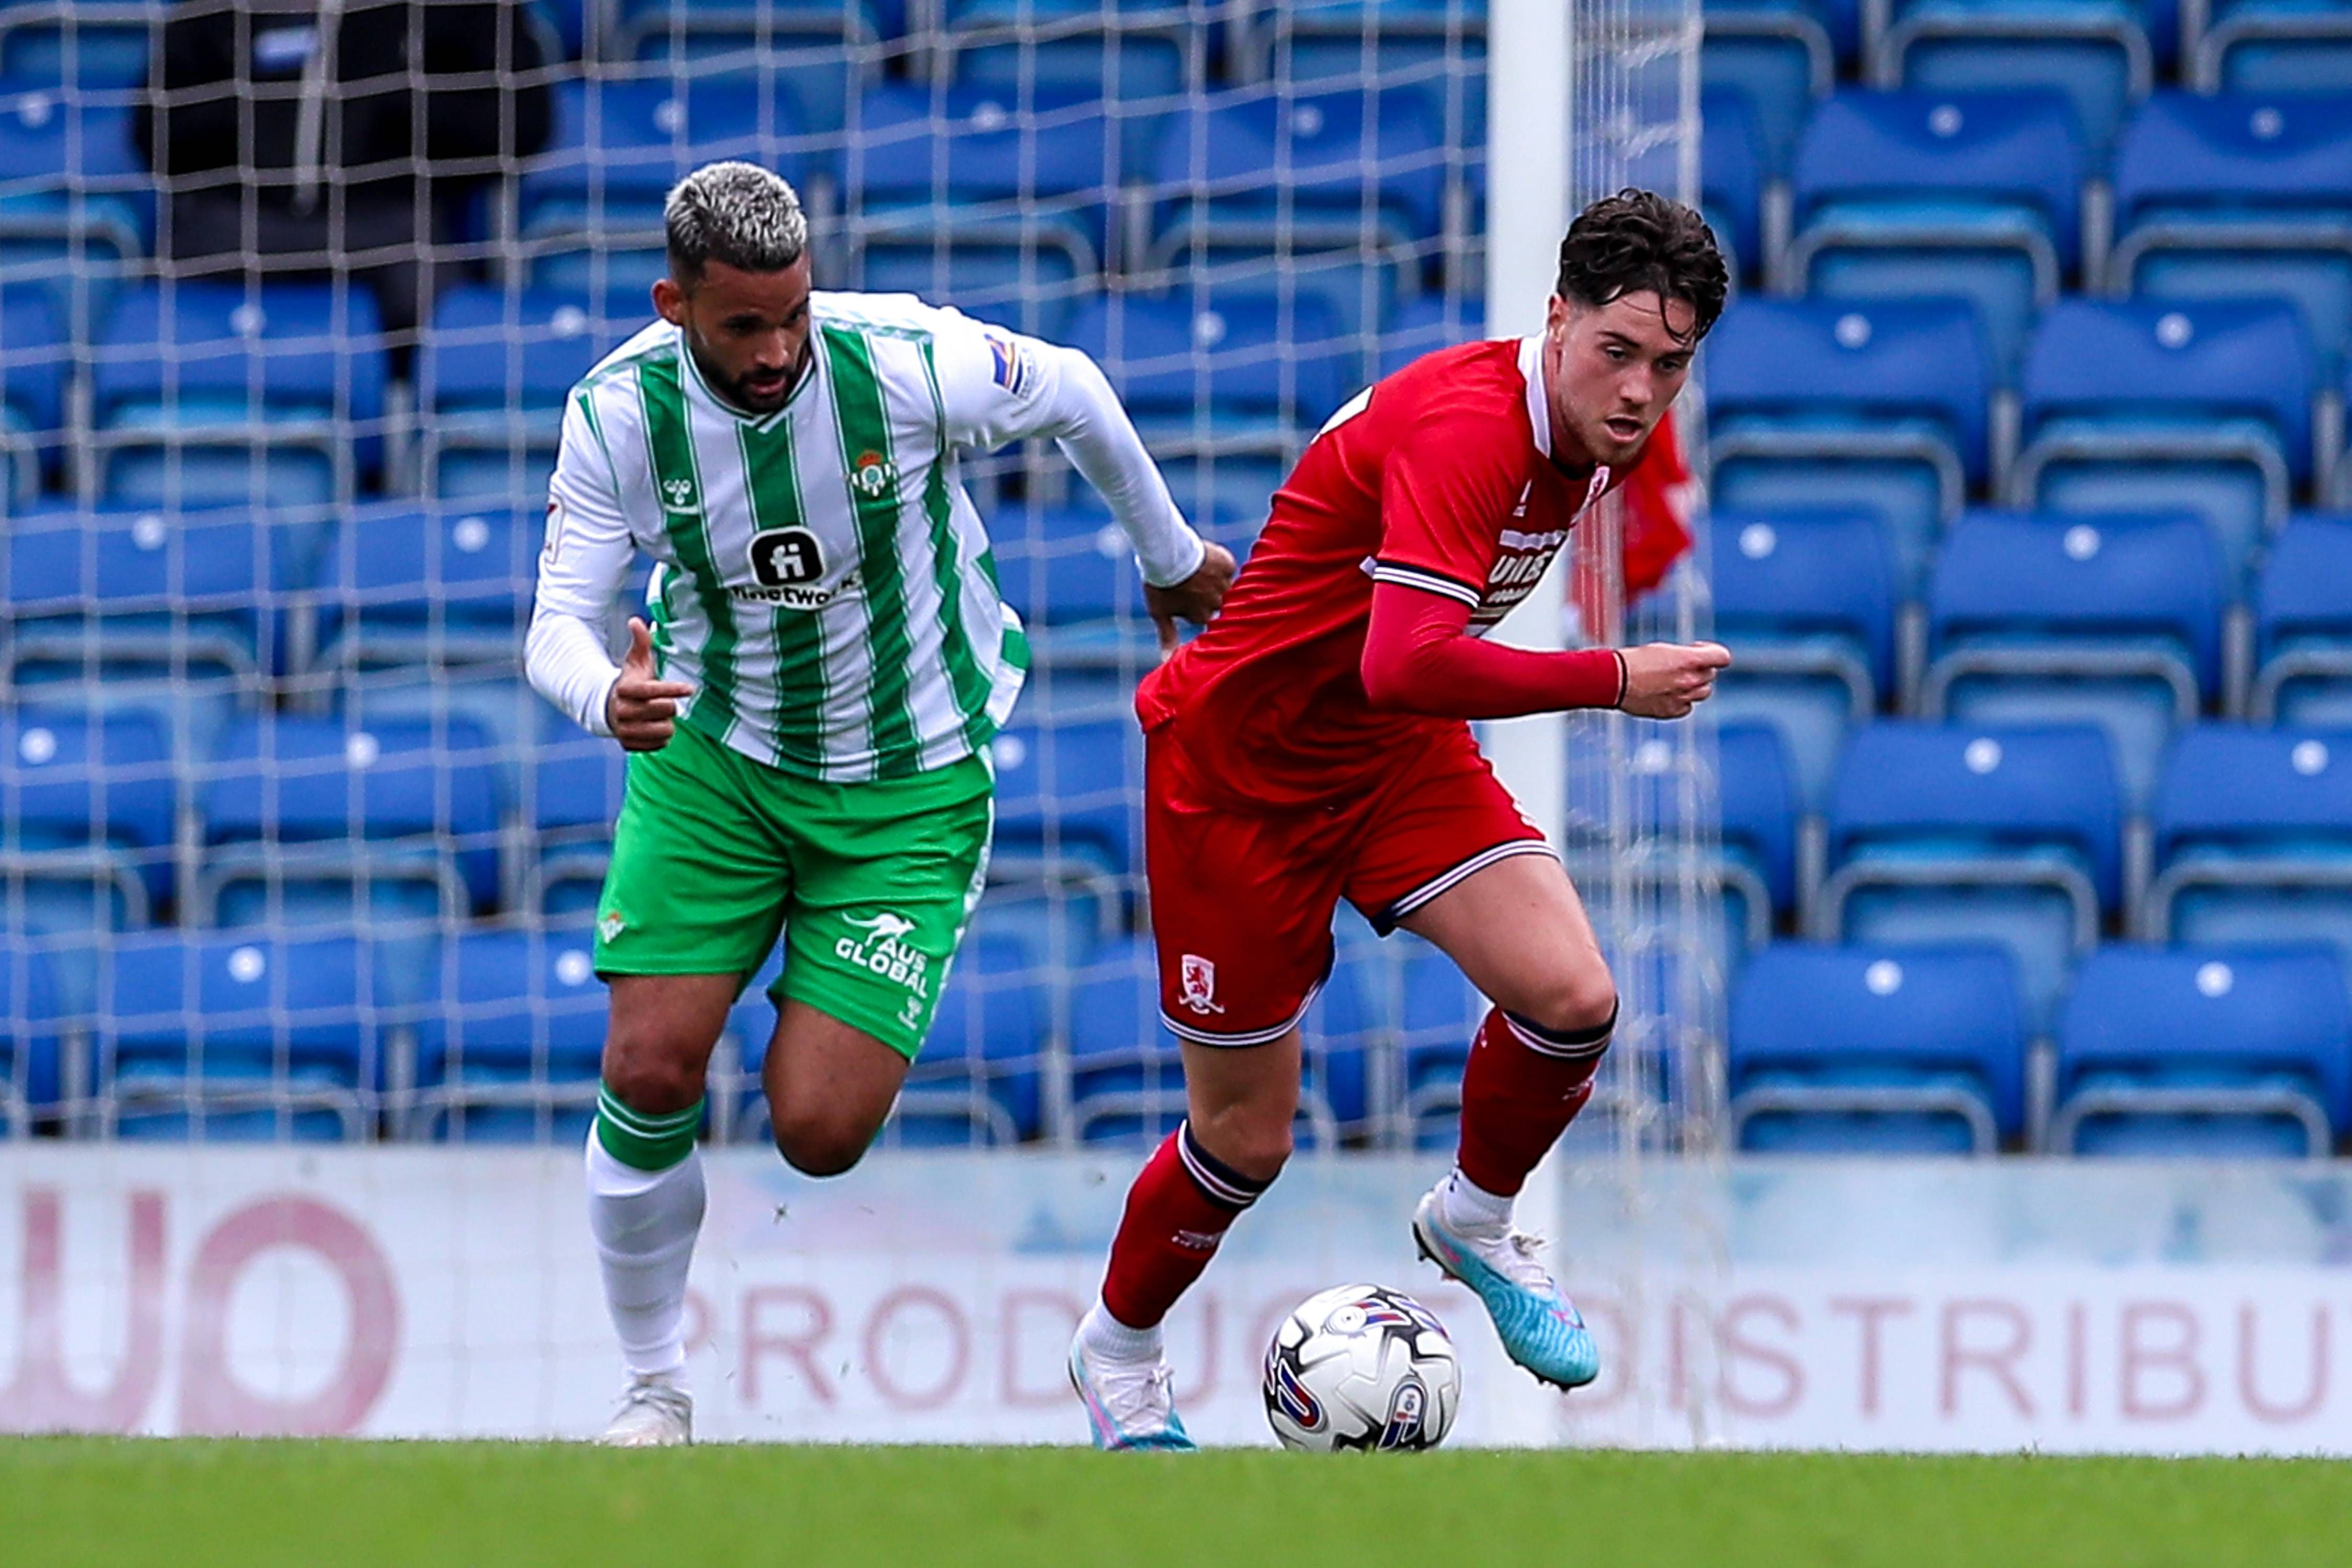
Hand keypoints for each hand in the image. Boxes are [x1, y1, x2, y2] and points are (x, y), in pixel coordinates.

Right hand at [605, 618, 696, 751]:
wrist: (611, 709)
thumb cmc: (631, 682)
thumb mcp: (635, 661)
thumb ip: (640, 642)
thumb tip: (636, 620)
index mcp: (624, 690)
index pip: (652, 691)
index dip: (673, 689)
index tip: (690, 689)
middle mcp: (622, 711)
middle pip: (664, 710)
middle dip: (671, 705)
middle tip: (667, 702)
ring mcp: (624, 730)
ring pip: (664, 730)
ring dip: (668, 723)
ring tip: (660, 717)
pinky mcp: (628, 745)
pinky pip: (659, 744)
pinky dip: (662, 738)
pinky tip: (655, 728)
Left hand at [1143, 541, 1238, 659]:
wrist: (1165, 553)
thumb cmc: (1160, 584)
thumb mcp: (1159, 612)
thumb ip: (1167, 636)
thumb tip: (1166, 661)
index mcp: (1202, 616)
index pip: (1204, 617)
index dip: (1195, 608)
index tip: (1188, 600)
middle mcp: (1217, 602)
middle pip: (1218, 603)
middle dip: (1209, 596)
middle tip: (1194, 585)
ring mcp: (1224, 583)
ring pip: (1226, 586)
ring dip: (1214, 581)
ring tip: (1199, 572)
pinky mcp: (1227, 564)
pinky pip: (1228, 567)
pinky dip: (1219, 565)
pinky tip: (1206, 561)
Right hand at [1617, 641, 1731, 718]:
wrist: (1613, 680)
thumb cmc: (1634, 661)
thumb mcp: (1663, 649)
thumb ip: (1686, 656)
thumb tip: (1697, 660)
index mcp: (1689, 660)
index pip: (1723, 658)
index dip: (1714, 653)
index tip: (1700, 651)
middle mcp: (1690, 680)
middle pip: (1710, 675)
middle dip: (1700, 669)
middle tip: (1681, 665)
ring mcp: (1682, 698)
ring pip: (1703, 693)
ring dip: (1694, 686)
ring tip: (1676, 680)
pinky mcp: (1671, 712)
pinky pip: (1687, 708)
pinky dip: (1682, 702)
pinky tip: (1667, 694)